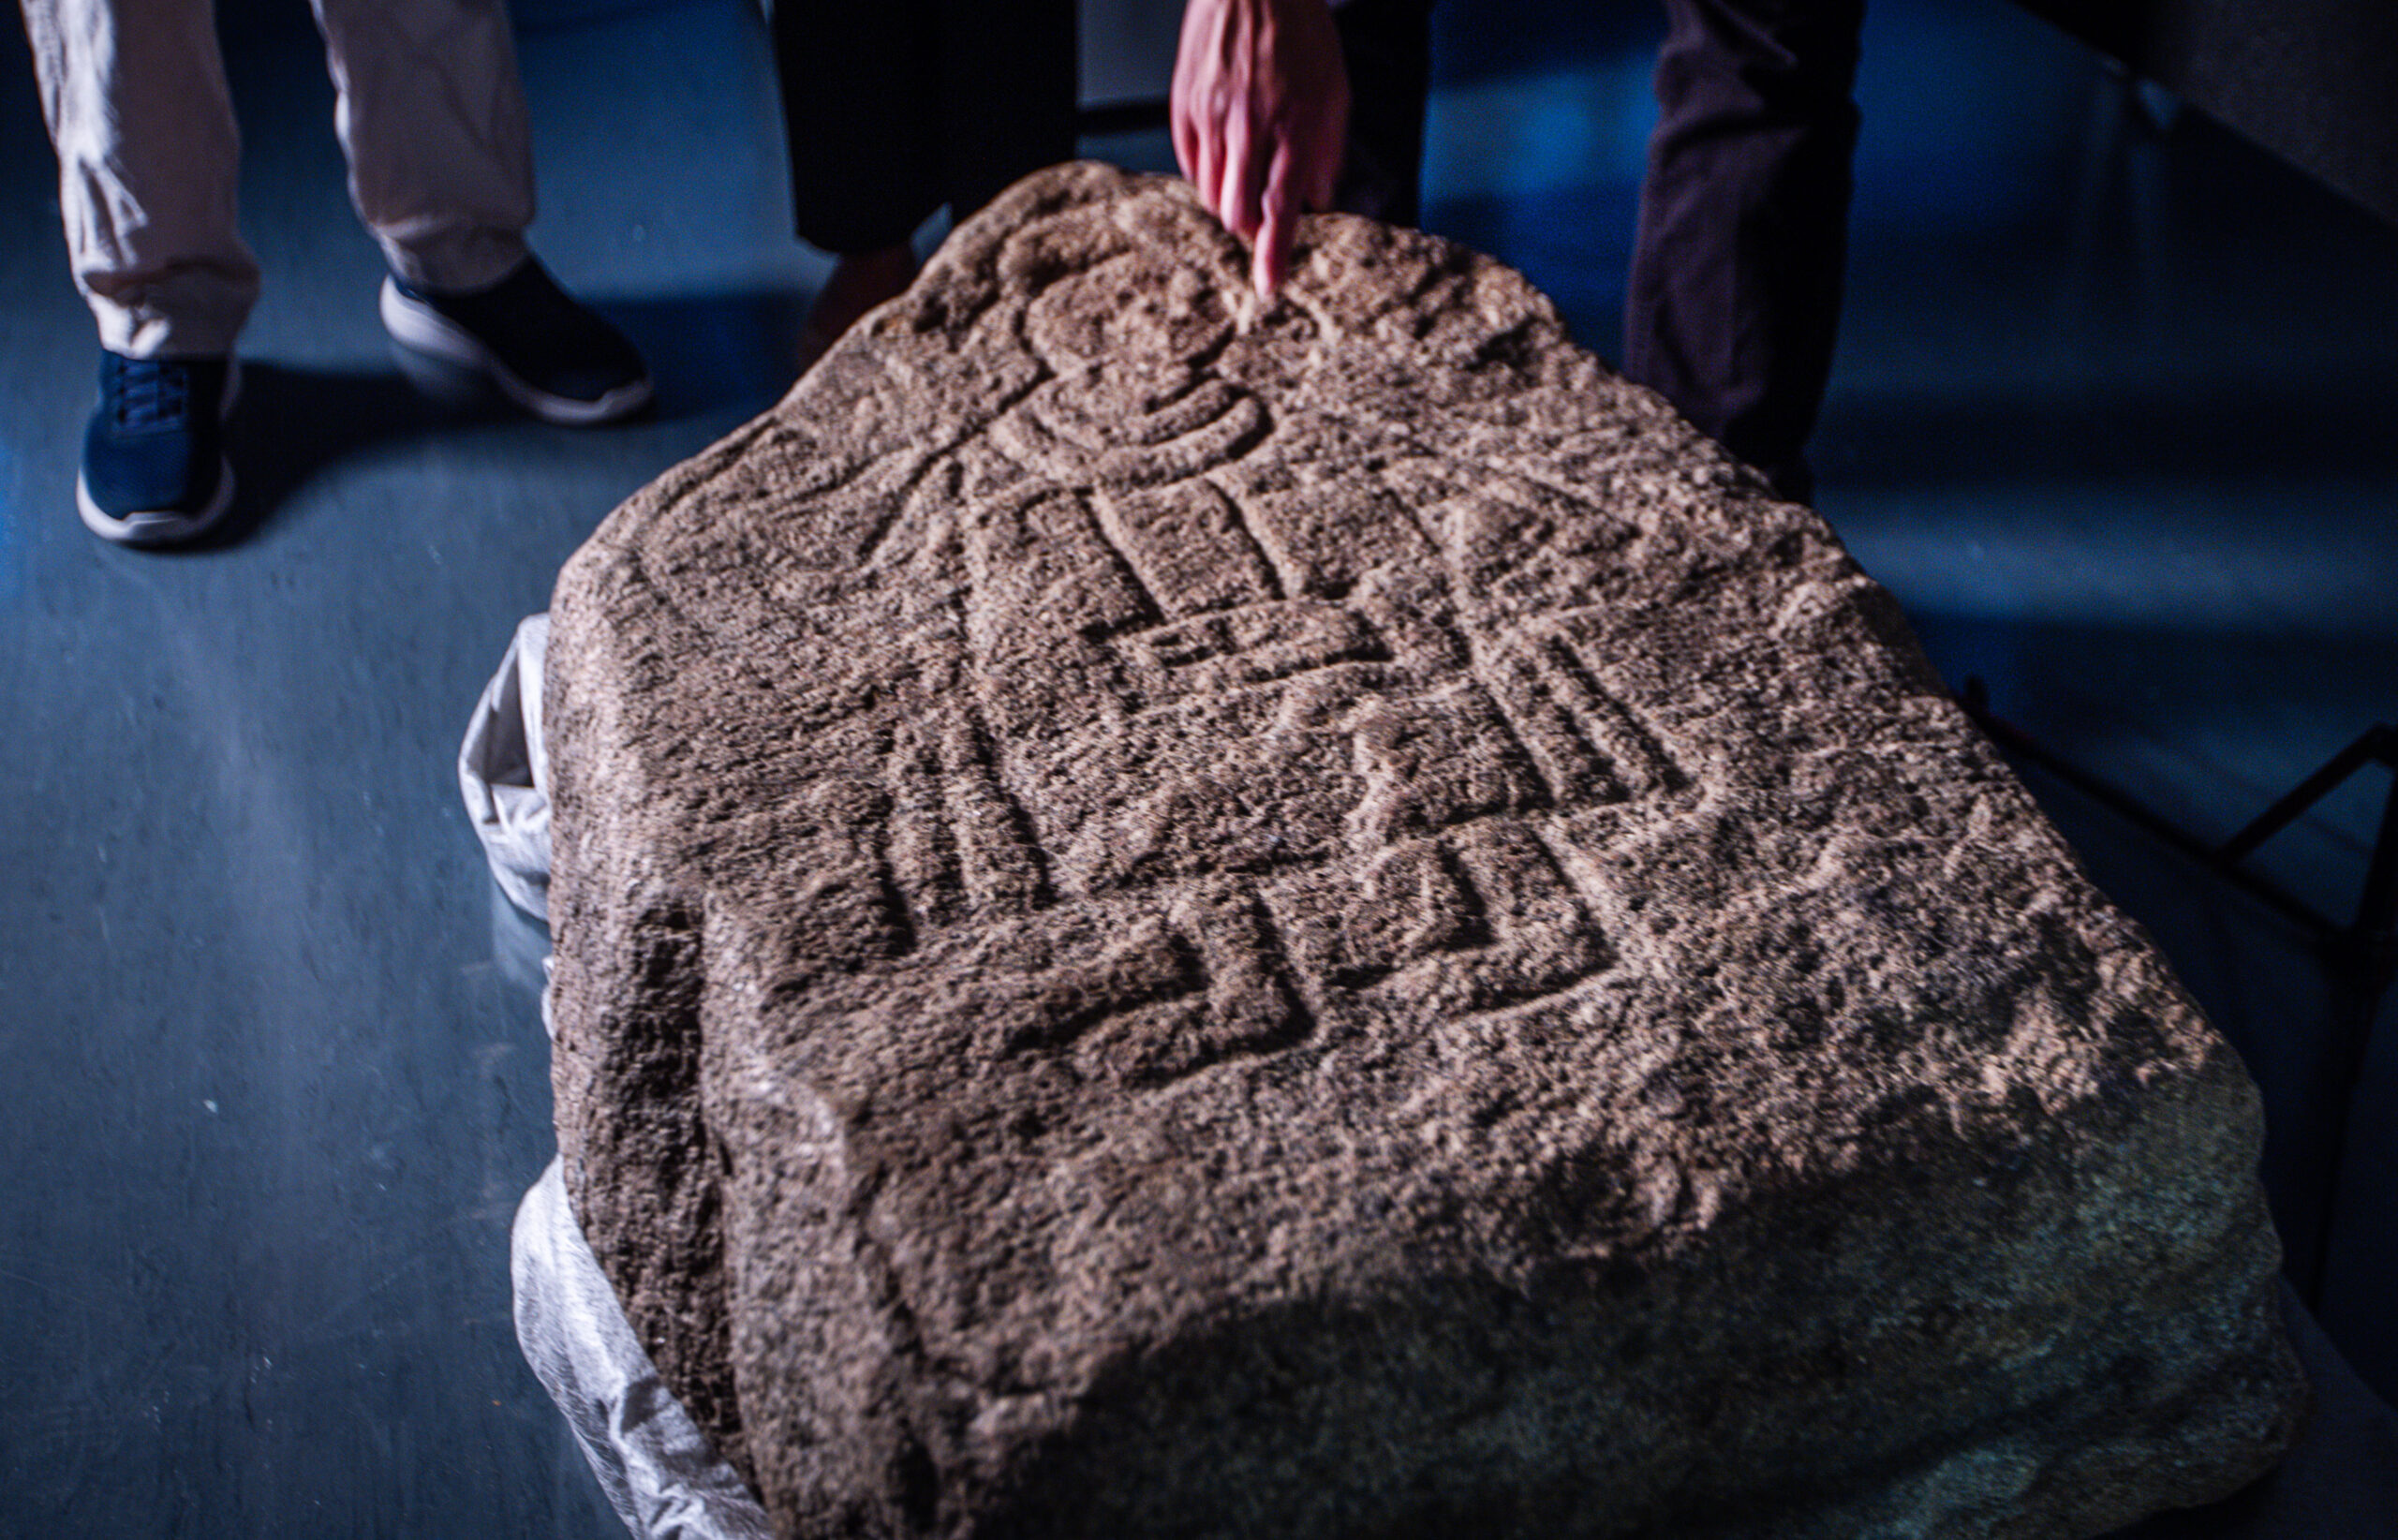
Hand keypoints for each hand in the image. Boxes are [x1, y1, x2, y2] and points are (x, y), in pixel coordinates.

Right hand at [1172, 0, 1348, 297]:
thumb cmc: (1299, 33)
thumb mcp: (1335, 90)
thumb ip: (1329, 150)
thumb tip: (1320, 200)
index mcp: (1293, 125)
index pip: (1281, 208)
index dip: (1274, 254)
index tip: (1269, 287)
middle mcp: (1249, 125)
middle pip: (1238, 210)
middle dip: (1251, 228)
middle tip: (1263, 219)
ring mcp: (1211, 116)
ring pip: (1211, 193)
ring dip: (1230, 204)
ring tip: (1245, 183)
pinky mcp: (1185, 106)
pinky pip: (1190, 165)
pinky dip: (1206, 177)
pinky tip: (1223, 162)